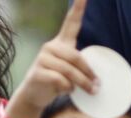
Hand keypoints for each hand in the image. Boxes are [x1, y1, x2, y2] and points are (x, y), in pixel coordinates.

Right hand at [10, 0, 100, 115]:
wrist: (33, 95)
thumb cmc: (54, 82)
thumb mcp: (68, 70)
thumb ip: (78, 67)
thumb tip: (97, 79)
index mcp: (60, 43)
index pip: (70, 23)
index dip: (78, 8)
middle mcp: (50, 47)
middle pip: (75, 57)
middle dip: (88, 73)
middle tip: (97, 86)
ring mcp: (42, 59)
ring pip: (69, 70)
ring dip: (82, 83)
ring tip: (88, 91)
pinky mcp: (37, 72)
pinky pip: (60, 80)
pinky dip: (67, 88)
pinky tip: (66, 90)